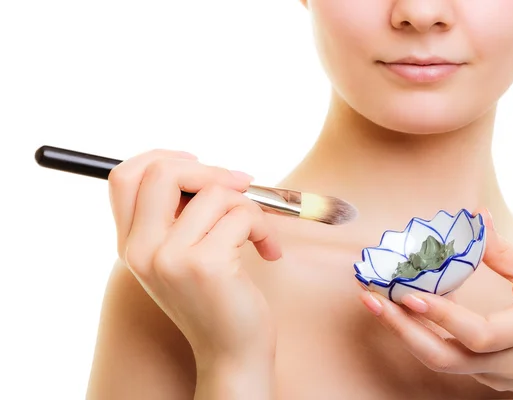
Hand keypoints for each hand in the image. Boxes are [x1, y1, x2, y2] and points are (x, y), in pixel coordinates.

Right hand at [108, 149, 281, 361]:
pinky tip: (268, 251)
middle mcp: (141, 250)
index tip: (198, 163)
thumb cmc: (216, 299)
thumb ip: (179, 215)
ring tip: (258, 235)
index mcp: (131, 244)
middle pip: (162, 172)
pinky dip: (264, 228)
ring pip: (215, 193)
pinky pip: (242, 215)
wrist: (232, 352)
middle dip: (210, 170)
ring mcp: (169, 258)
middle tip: (242, 184)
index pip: (123, 177)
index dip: (160, 157)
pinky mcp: (205, 264)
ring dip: (249, 208)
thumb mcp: (183, 255)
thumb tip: (208, 169)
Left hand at [359, 209, 512, 398]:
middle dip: (402, 330)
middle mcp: (508, 361)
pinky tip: (403, 310)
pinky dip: (422, 334)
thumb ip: (505, 253)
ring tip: (374, 302)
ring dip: (404, 332)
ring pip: (440, 361)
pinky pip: (447, 357)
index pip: (479, 334)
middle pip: (446, 358)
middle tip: (371, 300)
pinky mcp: (484, 377)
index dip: (443, 315)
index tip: (409, 293)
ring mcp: (494, 375)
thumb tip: (475, 217)